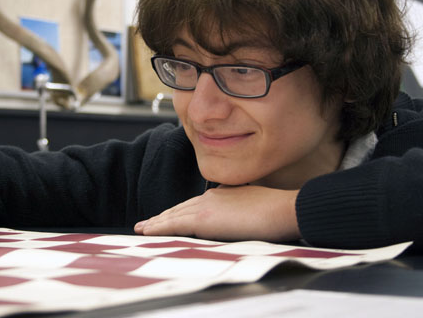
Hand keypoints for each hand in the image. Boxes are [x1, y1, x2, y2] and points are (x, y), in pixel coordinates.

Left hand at [134, 185, 300, 241]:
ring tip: (141, 228)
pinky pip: (174, 223)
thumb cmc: (276, 211)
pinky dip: (159, 227)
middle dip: (161, 217)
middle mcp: (209, 197)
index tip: (166, 217)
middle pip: (179, 208)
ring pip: (173, 215)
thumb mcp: (253, 205)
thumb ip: (238, 209)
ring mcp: (206, 206)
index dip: (177, 212)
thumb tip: (234, 216)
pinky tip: (148, 231)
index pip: (193, 205)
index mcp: (221, 194)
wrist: (284, 208)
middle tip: (145, 224)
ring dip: (156, 222)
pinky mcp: (204, 218)